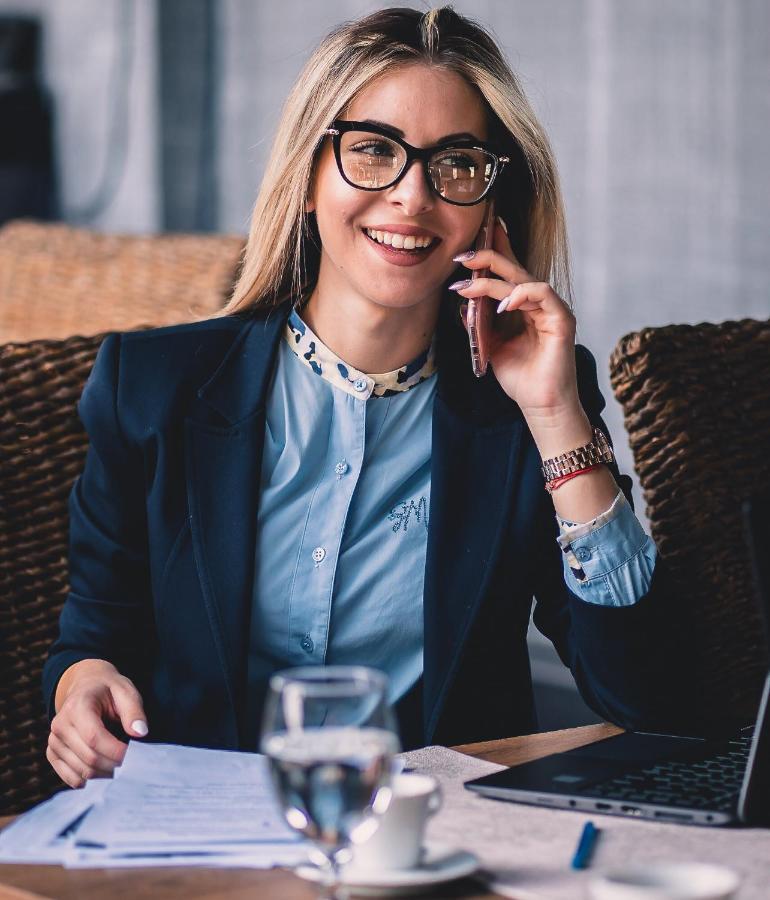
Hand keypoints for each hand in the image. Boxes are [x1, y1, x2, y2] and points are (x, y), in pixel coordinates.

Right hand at [47, 659, 147, 787]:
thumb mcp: (125, 691)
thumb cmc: (109, 690)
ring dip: (106, 774)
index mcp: (77, 706)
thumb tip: (140, 733)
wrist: (86, 687)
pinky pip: (72, 778)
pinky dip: (92, 780)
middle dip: (115, 765)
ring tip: (122, 764)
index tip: (136, 755)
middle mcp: (60, 725)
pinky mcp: (53, 754)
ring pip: (82, 772)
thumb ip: (134, 711)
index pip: (94, 738)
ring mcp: (54, 741)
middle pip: (89, 758)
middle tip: (134, 763)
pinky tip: (106, 770)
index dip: (116, 751)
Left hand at [451, 221, 580, 421]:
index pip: (509, 272)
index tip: (470, 241)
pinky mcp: (562, 319)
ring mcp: (551, 309)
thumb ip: (480, 323)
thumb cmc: (520, 378)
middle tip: (463, 255)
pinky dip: (521, 294)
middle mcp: (539, 303)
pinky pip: (542, 294)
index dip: (494, 252)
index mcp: (524, 307)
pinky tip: (502, 304)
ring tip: (469, 286)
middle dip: (488, 257)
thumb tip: (462, 302)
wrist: (539, 405)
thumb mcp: (490, 345)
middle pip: (514, 269)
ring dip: (493, 280)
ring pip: (522, 280)